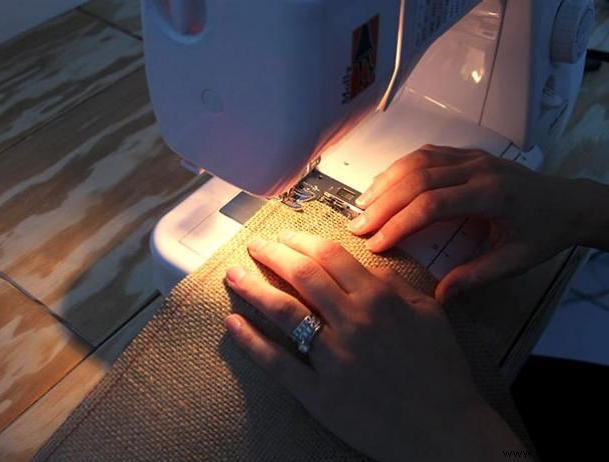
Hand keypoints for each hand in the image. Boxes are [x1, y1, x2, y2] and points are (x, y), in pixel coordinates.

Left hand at [224, 231, 521, 460]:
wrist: (445, 430)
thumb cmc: (441, 371)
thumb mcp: (430, 314)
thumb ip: (395, 285)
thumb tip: (364, 266)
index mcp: (379, 299)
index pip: (330, 256)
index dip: (301, 240)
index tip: (284, 235)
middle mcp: (353, 321)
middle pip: (301, 275)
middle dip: (272, 254)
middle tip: (254, 245)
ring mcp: (333, 358)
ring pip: (283, 311)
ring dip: (253, 288)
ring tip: (233, 275)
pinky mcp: (319, 394)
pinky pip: (277, 363)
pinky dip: (251, 341)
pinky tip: (232, 324)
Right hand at [348, 145, 580, 301]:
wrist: (569, 202)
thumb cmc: (543, 231)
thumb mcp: (515, 261)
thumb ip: (476, 276)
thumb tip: (439, 295)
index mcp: (491, 195)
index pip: (433, 204)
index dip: (399, 223)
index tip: (376, 243)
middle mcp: (478, 169)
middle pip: (418, 178)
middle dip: (383, 203)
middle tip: (357, 225)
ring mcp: (472, 157)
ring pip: (418, 160)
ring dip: (386, 181)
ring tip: (361, 204)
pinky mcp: (468, 154)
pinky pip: (427, 153)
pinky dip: (400, 168)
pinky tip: (385, 183)